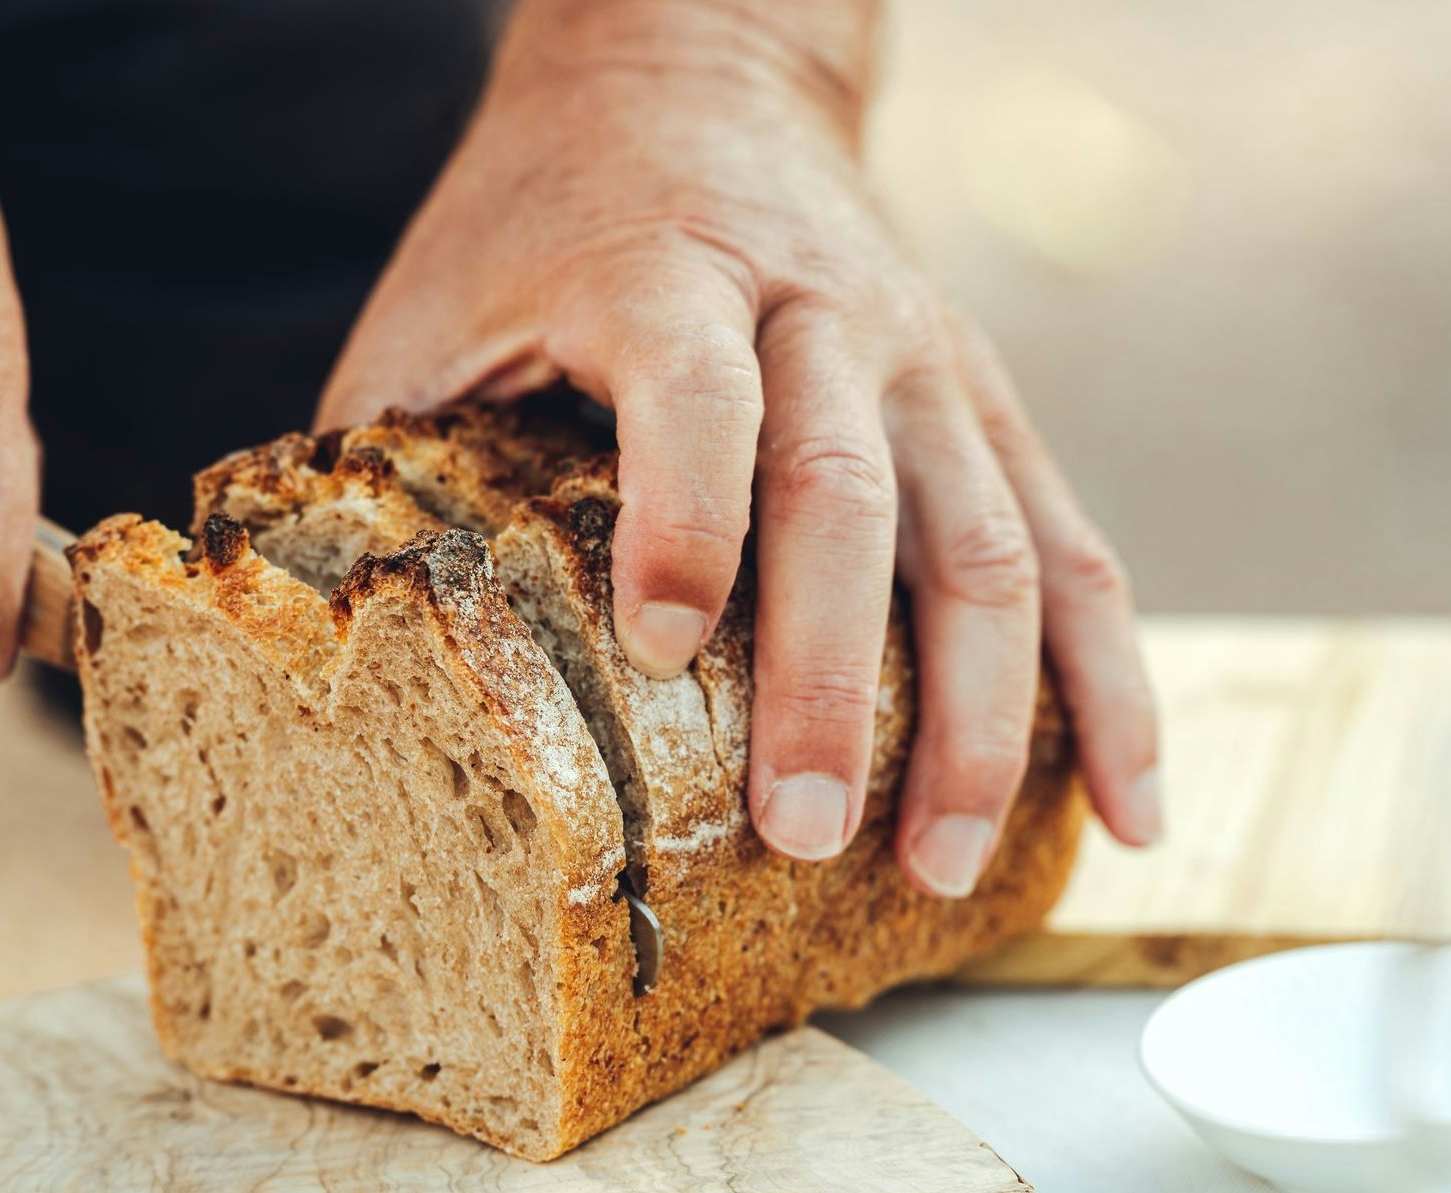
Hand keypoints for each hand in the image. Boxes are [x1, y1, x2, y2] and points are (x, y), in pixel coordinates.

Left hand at [319, 0, 1160, 891]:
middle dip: (839, 674)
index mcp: (666, 270)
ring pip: (991, 539)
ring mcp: (927, 360)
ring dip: (984, 711)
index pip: (697, 389)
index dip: (688, 515)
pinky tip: (1126, 802)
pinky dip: (1109, 682)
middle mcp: (825, 310)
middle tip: (807, 832)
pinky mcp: (984, 406)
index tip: (666, 650)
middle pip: (855, 491)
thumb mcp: (443, 297)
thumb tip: (325, 635)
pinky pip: (1075, 549)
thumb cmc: (545, 212)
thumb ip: (392, 445)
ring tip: (937, 862)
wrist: (698, 74)